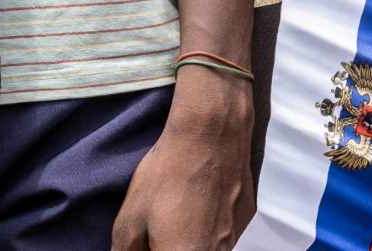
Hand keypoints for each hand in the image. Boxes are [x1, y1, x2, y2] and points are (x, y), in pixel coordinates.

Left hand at [111, 66, 254, 250]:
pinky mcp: (245, 217)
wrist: (211, 132)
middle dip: (165, 246)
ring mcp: (234, 237)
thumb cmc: (168, 173)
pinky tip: (196, 203)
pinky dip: (207, 228)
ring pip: (206, 248)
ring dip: (187, 241)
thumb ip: (126, 250)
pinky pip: (222, 234)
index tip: (142, 242)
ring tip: (173, 215)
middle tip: (152, 231)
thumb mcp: (131, 218)